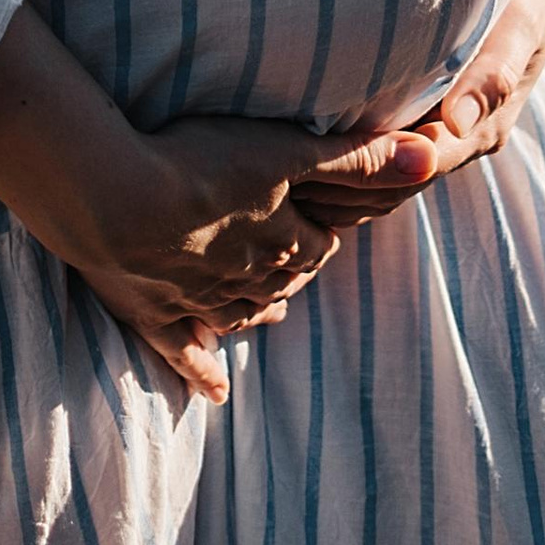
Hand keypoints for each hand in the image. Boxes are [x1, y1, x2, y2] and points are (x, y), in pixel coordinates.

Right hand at [59, 114, 346, 397]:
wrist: (113, 198)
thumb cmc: (201, 166)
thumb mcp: (288, 151)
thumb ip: (357, 158)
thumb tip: (432, 159)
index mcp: (281, 243)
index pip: (317, 247)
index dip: (319, 236)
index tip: (320, 228)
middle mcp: (246, 280)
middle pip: (280, 283)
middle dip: (289, 274)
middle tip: (293, 262)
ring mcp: (198, 302)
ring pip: (239, 316)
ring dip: (255, 313)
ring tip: (272, 314)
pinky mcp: (154, 315)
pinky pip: (184, 353)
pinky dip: (203, 373)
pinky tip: (216, 394)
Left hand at [294, 0, 544, 225]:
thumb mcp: (518, 27)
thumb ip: (493, 73)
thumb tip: (458, 121)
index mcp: (481, 128)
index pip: (419, 166)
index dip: (373, 167)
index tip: (321, 157)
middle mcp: (456, 140)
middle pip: (393, 182)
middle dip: (343, 181)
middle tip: (281, 172)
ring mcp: (437, 132)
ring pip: (383, 178)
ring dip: (339, 180)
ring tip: (279, 169)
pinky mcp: (419, 118)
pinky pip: (379, 155)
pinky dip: (343, 160)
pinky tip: (298, 150)